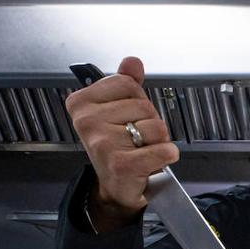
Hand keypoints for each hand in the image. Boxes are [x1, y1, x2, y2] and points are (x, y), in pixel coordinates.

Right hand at [65, 56, 179, 229]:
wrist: (117, 187)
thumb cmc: (118, 147)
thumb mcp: (118, 110)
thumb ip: (125, 84)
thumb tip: (132, 62)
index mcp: (82, 103)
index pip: (127, 83)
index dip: (138, 100)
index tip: (127, 116)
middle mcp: (87, 121)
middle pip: (144, 105)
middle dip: (150, 122)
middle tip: (137, 139)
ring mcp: (103, 143)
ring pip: (156, 126)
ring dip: (159, 140)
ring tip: (142, 150)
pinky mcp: (122, 164)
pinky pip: (163, 150)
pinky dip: (167, 155)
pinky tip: (154, 161)